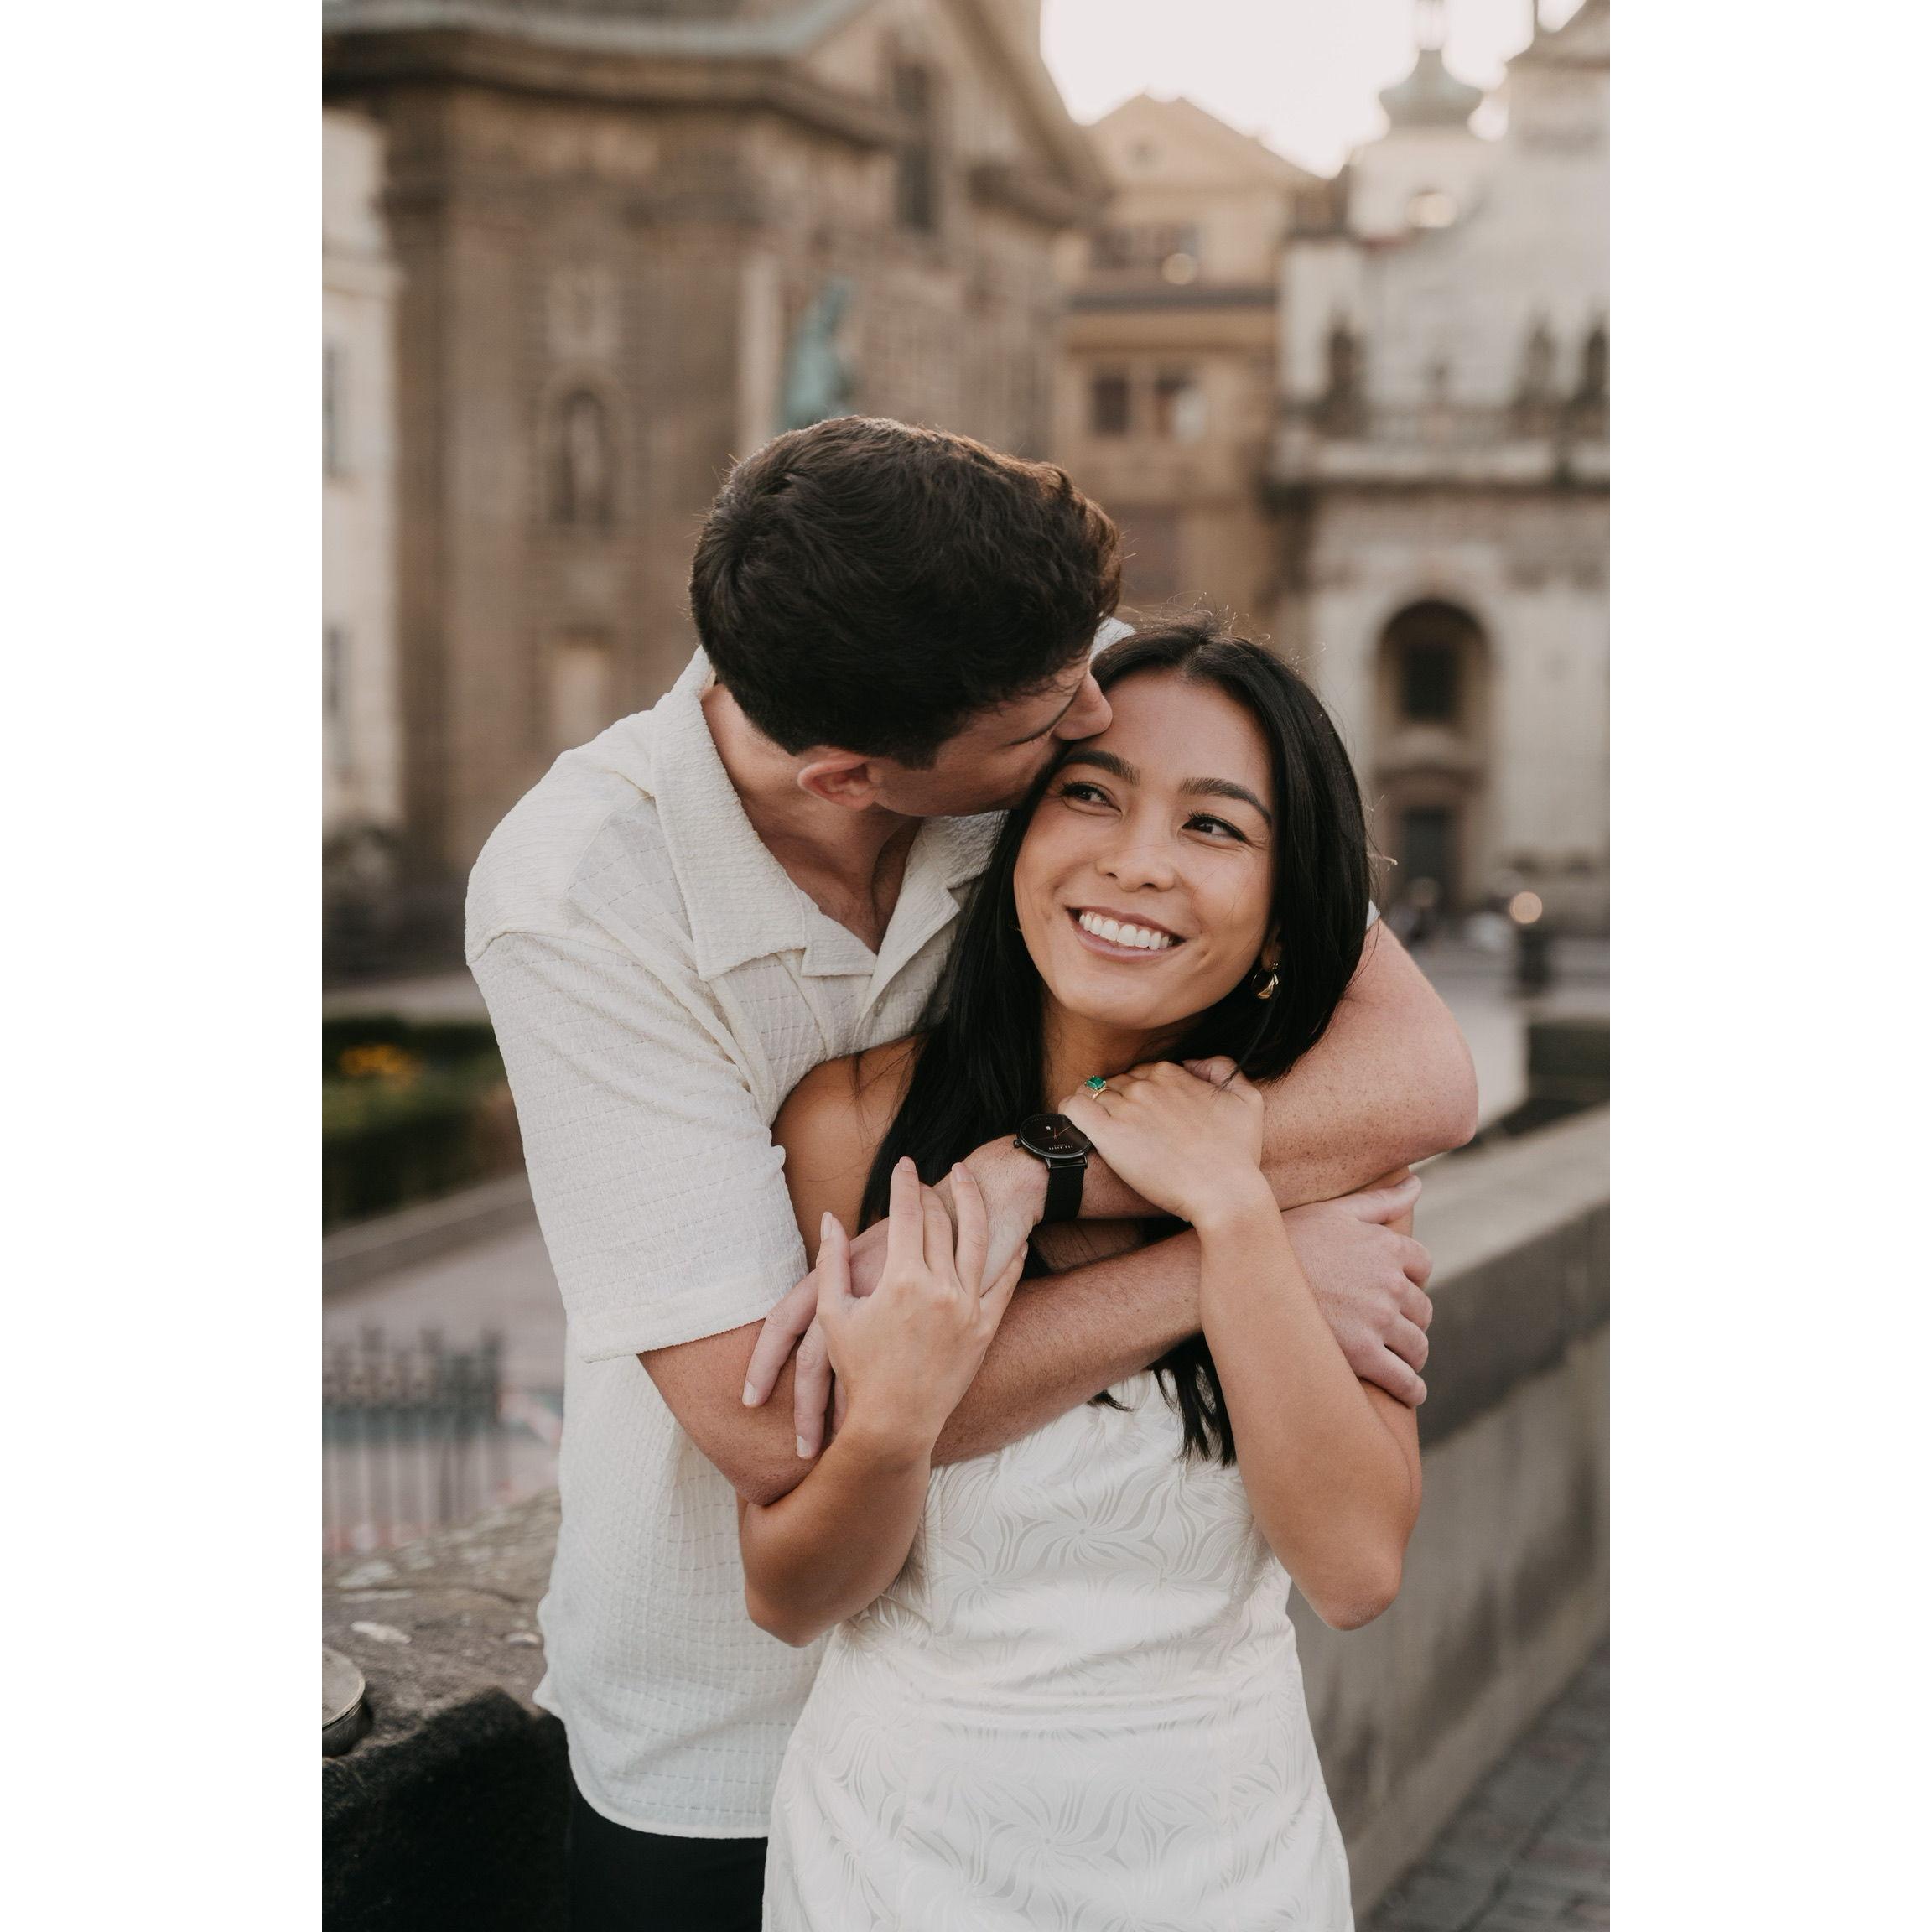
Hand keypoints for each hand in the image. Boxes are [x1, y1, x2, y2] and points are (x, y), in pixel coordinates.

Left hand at [742, 1219, 893, 1456]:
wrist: (952, 1218)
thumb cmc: (901, 1235)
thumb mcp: (857, 1251)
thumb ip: (830, 1271)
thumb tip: (799, 1304)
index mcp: (827, 1282)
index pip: (781, 1325)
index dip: (762, 1363)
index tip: (749, 1401)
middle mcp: (850, 1301)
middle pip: (814, 1363)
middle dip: (803, 1410)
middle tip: (799, 1452)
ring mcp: (885, 1320)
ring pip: (855, 1376)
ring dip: (843, 1414)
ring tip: (837, 1450)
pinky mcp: (914, 1329)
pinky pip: (893, 1373)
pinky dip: (882, 1402)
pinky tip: (880, 1427)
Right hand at [815, 1160, 1022, 1455]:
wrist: (895, 1423)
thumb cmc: (858, 1370)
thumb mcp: (835, 1314)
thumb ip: (832, 1261)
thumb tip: (831, 1218)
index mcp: (901, 1280)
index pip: (907, 1214)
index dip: (904, 1184)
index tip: (903, 1164)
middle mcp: (940, 1287)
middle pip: (942, 1221)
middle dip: (934, 1193)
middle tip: (929, 1176)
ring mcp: (967, 1307)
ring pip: (978, 1240)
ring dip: (975, 1204)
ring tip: (970, 1181)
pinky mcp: (985, 1328)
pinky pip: (1003, 1282)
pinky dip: (1009, 1257)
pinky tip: (1012, 1237)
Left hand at [1059, 1056, 1266, 1228]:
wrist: (1224, 1192)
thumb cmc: (1238, 1154)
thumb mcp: (1248, 1099)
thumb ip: (1223, 1068)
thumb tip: (1193, 1062)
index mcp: (1173, 1074)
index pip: (1143, 1073)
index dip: (1142, 1094)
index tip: (1146, 1117)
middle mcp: (1147, 1085)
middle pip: (1117, 1082)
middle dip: (1119, 1100)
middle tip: (1128, 1129)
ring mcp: (1126, 1107)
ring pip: (1093, 1092)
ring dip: (1094, 1107)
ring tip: (1101, 1130)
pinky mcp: (1108, 1133)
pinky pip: (1073, 1107)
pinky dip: (1070, 1111)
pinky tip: (1077, 1126)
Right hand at [1283, 1174, 1434, 1406]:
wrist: (1244, 1272)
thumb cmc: (1285, 1237)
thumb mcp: (1335, 1211)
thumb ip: (1381, 1199)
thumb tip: (1417, 1182)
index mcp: (1388, 1246)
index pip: (1422, 1267)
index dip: (1409, 1279)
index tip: (1394, 1289)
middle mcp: (1390, 1283)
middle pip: (1422, 1309)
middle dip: (1410, 1319)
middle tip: (1390, 1328)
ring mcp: (1377, 1320)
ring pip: (1416, 1346)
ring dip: (1412, 1355)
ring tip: (1400, 1361)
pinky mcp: (1362, 1355)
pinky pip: (1403, 1379)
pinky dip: (1411, 1389)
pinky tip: (1410, 1392)